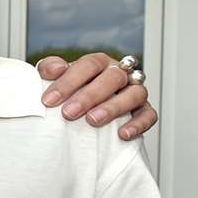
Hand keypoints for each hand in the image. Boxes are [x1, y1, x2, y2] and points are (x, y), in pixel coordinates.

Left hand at [36, 52, 157, 139]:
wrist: (81, 113)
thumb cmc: (69, 93)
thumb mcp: (54, 78)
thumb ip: (49, 68)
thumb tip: (54, 70)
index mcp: (99, 63)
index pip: (89, 65)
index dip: (69, 81)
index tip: (49, 100)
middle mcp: (119, 74)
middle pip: (112, 78)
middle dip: (89, 96)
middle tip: (69, 113)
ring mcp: (134, 91)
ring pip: (134, 94)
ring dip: (113, 107)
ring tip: (93, 121)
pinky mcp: (144, 111)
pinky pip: (148, 115)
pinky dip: (138, 123)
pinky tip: (122, 134)